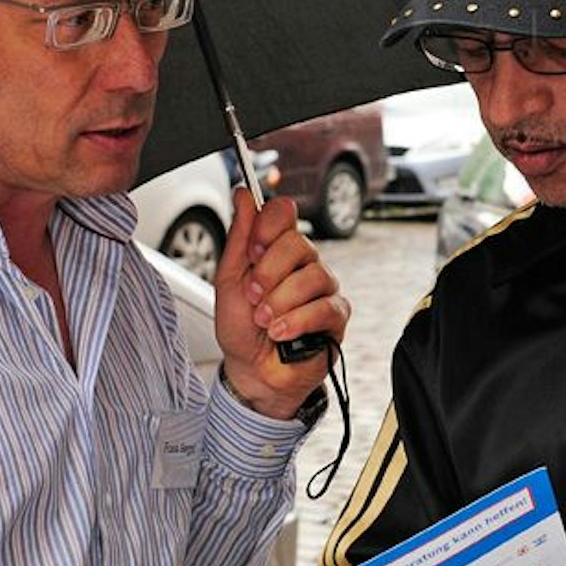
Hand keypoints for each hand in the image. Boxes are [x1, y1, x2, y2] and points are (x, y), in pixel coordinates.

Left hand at [213, 191, 347, 418]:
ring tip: (264, 322)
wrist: (252, 371)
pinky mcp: (337, 316)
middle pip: (298, 243)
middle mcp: (304, 264)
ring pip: (312, 276)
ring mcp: (324, 288)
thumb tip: (243, 194)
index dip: (268, 226)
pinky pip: (324, 307)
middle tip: (253, 296)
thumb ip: (239, 237)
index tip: (252, 249)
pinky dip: (296, 321)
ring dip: (280, 302)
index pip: (284, 212)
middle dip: (268, 273)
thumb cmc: (241, 328)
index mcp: (277, 249)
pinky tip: (280, 333)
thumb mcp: (228, 280)